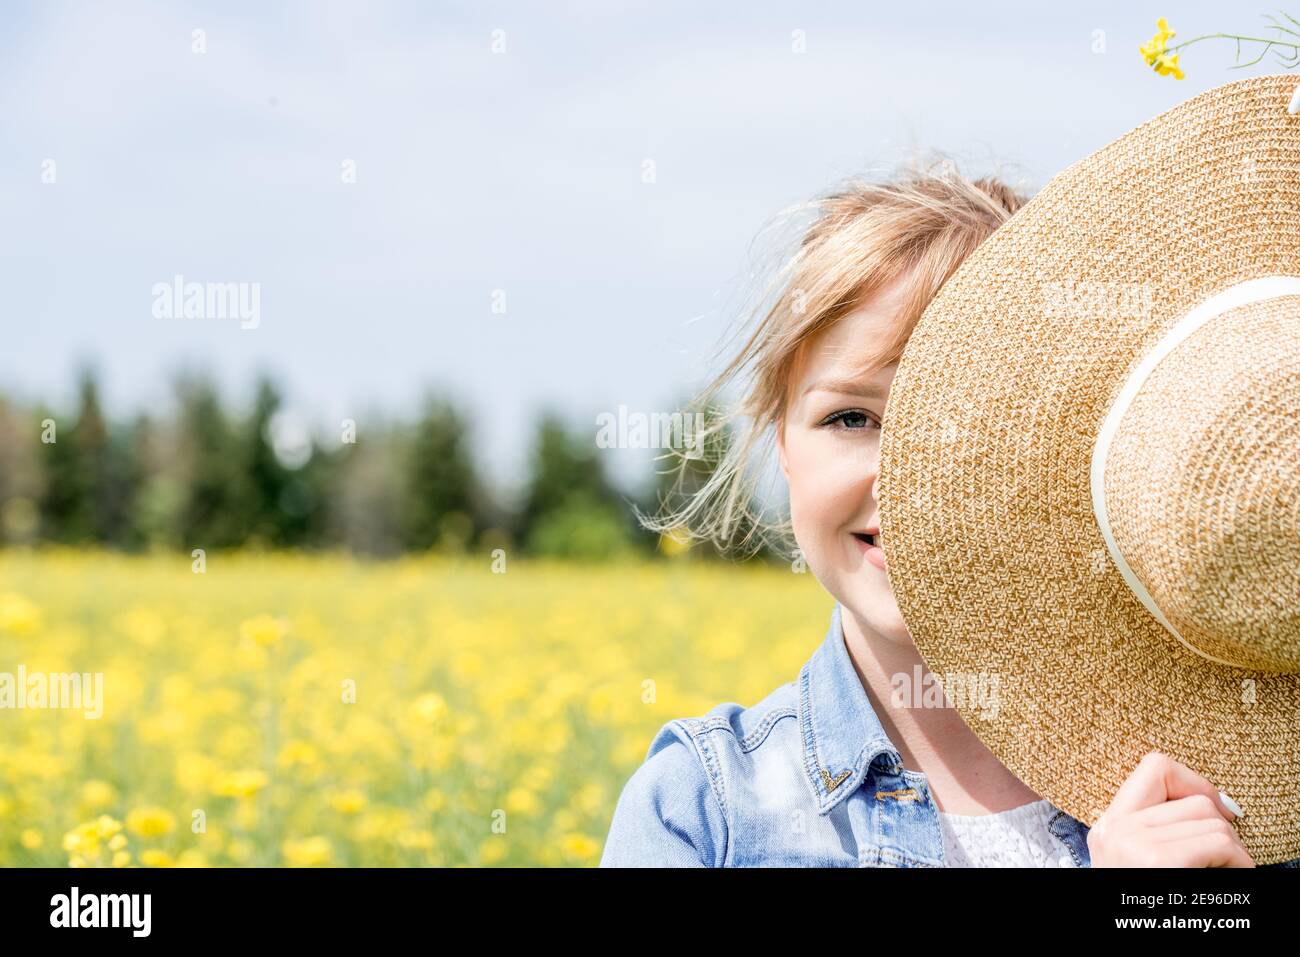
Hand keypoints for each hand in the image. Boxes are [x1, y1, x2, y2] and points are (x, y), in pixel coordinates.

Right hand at [1088, 750, 1253, 866]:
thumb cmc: (1147, 898)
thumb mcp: (1139, 860)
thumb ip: (1157, 831)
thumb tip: (1217, 804)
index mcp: (1107, 826)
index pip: (1154, 767)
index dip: (1194, 780)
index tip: (1218, 808)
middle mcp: (1114, 829)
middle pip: (1194, 800)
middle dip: (1221, 827)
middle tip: (1226, 855)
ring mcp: (1133, 843)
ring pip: (1211, 819)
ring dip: (1233, 848)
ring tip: (1229, 868)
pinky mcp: (1158, 861)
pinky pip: (1219, 843)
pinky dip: (1239, 861)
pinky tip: (1232, 875)